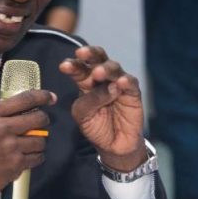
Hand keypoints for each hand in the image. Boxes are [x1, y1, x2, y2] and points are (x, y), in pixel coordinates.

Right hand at [0, 89, 55, 198]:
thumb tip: (21, 102)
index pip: (25, 99)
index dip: (42, 96)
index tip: (51, 97)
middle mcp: (2, 128)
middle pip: (39, 118)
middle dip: (43, 120)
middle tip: (39, 124)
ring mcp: (10, 146)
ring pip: (41, 139)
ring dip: (38, 142)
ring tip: (27, 144)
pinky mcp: (16, 163)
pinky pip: (38, 157)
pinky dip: (36, 157)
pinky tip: (25, 157)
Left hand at [59, 46, 145, 171]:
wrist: (113, 145)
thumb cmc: (95, 126)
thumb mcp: (83, 116)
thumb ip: (88, 101)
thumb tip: (106, 88)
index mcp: (85, 81)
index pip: (79, 68)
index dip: (72, 65)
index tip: (64, 66)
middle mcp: (102, 78)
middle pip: (97, 59)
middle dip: (90, 53)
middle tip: (81, 53)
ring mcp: (118, 83)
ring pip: (114, 68)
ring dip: (105, 68)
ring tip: (98, 72)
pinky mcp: (133, 92)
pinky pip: (130, 83)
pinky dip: (125, 81)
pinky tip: (120, 83)